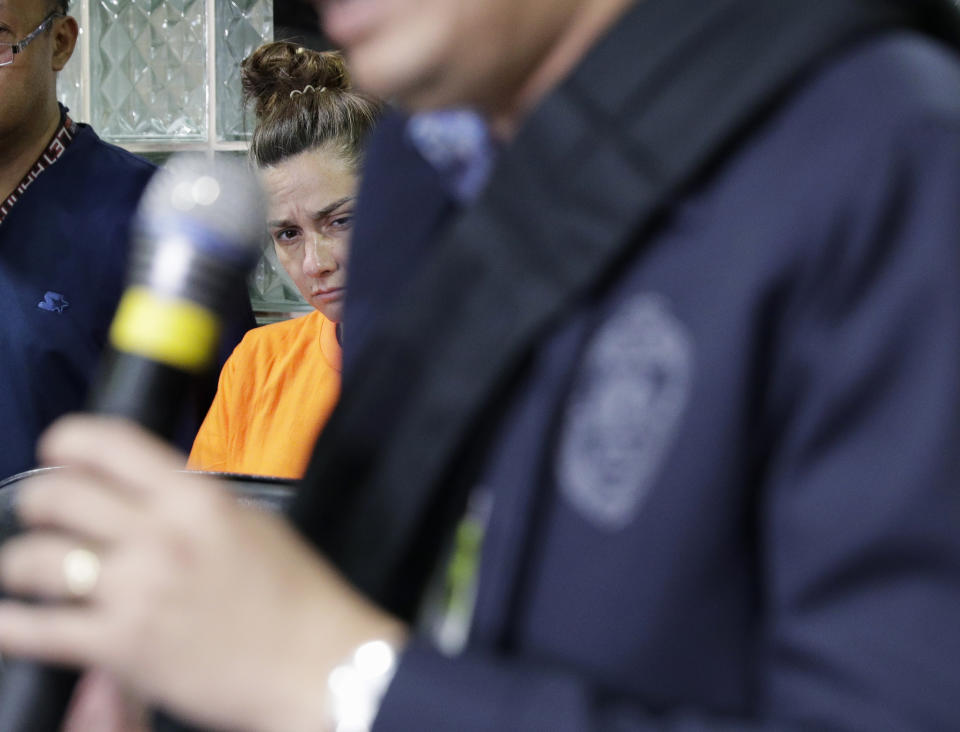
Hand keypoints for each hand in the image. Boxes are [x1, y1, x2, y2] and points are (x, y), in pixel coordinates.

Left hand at [0, 415, 407, 731]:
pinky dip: (8, 623)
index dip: (67, 439)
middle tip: (43, 515)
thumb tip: (137, 493)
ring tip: (33, 571)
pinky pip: (33, 630)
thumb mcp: (249, 522)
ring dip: (22, 563)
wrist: (318, 662)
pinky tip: (11, 616)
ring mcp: (137, 592)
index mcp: (196, 499)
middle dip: (37, 502)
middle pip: (55, 495)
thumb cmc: (295, 593)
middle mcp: (161, 536)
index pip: (107, 443)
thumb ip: (189, 503)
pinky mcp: (121, 649)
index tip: (59, 450)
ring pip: (33, 559)